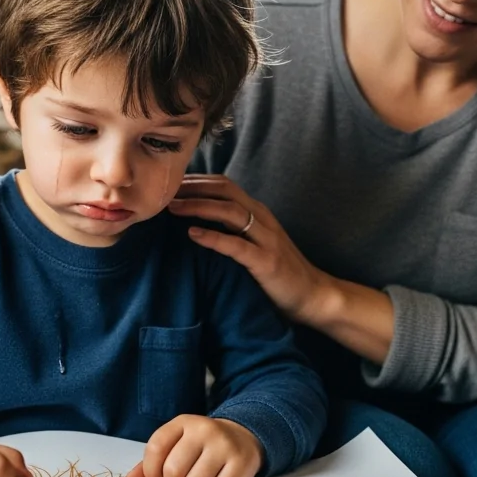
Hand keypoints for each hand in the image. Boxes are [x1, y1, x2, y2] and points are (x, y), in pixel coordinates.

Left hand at [125, 415, 263, 476]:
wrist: (242, 438)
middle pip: (173, 471)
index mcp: (183, 423)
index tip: (158, 476)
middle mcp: (204, 430)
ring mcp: (224, 446)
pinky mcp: (240, 464)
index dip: (151, 470)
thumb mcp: (176, 446)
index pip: (156, 447)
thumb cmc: (200, 447)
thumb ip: (151, 464)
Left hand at [168, 174, 332, 324]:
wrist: (312, 295)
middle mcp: (262, 218)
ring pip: (229, 211)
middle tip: (163, 192)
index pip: (223, 185)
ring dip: (198, 206)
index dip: (194, 181)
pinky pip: (236, 245)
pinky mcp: (266, 261)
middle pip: (224, 190)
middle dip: (192, 188)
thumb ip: (232, 230)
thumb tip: (194, 223)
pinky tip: (193, 235)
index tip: (167, 184)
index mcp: (256, 212)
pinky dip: (213, 237)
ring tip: (172, 208)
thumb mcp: (253, 243)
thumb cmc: (277, 272)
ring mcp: (266, 238)